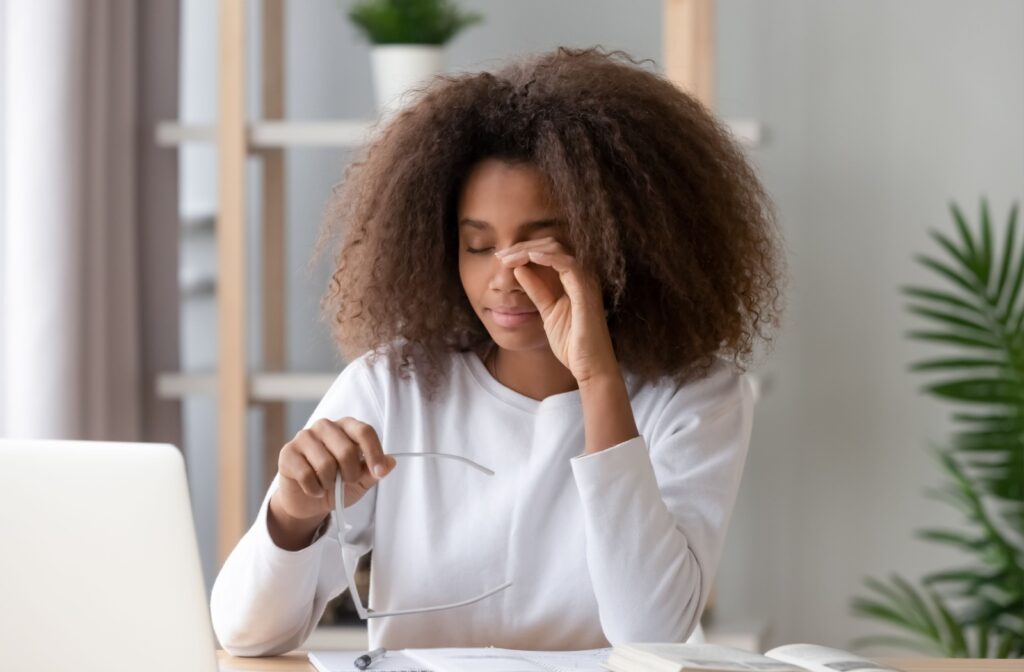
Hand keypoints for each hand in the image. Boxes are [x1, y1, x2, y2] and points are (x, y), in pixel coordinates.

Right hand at [272, 417, 395, 522]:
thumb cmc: (337, 485)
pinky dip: (314, 489)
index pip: (364, 431)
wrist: (308, 502)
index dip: (374, 452)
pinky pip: (306, 475)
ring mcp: (304, 437)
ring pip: (325, 464)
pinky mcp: (287, 453)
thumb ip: (374, 472)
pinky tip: (313, 488)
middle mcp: (325, 426)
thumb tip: (391, 462)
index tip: (380, 472)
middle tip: (346, 482)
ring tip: (327, 485)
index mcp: (346, 427)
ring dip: (330, 484)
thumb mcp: (360, 481)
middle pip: (346, 449)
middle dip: (350, 474)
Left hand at [496, 236, 617, 383]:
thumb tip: (519, 270)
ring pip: (557, 249)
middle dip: (522, 247)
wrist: (590, 366)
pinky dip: (548, 257)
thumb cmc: (573, 342)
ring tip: (508, 257)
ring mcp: (586, 281)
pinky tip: (529, 258)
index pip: (548, 252)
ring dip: (529, 250)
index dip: (523, 251)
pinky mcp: (587, 291)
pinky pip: (568, 264)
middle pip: (551, 245)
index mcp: (574, 279)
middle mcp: (582, 275)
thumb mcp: (547, 311)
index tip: (501, 258)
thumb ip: (536, 290)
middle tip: (500, 256)